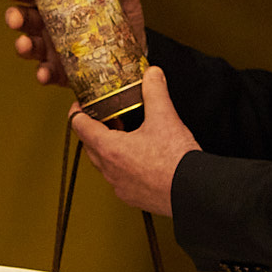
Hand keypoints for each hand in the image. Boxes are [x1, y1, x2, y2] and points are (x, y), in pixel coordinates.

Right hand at [5, 0, 146, 86]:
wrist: (134, 56)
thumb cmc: (120, 21)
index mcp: (56, 2)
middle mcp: (49, 25)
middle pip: (23, 18)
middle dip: (15, 17)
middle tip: (15, 18)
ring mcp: (52, 50)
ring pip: (29, 46)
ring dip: (22, 45)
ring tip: (24, 44)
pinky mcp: (61, 72)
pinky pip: (47, 73)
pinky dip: (43, 73)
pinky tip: (44, 73)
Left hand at [70, 66, 194, 215]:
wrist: (194, 191)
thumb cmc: (176, 162)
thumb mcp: (165, 118)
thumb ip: (155, 91)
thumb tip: (152, 74)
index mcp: (111, 149)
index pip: (80, 127)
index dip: (76, 113)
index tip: (79, 106)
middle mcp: (110, 170)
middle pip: (89, 146)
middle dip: (93, 129)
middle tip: (104, 117)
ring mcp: (120, 186)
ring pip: (104, 164)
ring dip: (107, 148)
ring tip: (123, 135)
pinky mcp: (132, 197)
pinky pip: (118, 179)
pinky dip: (121, 166)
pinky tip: (138, 158)